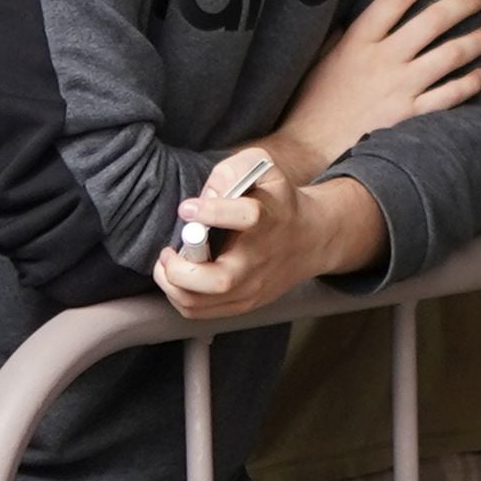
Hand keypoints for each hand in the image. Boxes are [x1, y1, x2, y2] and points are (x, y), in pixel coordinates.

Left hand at [154, 154, 363, 325]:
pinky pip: (199, 311)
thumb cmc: (278, 202)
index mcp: (268, 219)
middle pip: (220, 280)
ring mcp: (252, 287)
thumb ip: (232, 171)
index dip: (211, 211)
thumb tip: (205, 196)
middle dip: (180, 268)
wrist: (311, 239)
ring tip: (169, 263)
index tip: (187, 208)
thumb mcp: (263, 169)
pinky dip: (179, 296)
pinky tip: (179, 277)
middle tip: (170, 250)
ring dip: (171, 284)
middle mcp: (259, 259)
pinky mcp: (244, 303)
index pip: (246, 216)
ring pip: (201, 302)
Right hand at [272, 0, 480, 176]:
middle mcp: (383, 59)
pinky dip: (469, 84)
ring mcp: (399, 88)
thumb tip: (358, 10)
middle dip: (463, 3)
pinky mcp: (408, 116)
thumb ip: (344, 33)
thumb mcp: (323, 56)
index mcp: (359, 39)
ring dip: (475, 41)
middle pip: (432, 21)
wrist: (309, 147)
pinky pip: (449, 96)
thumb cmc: (313, 101)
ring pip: (449, 55)